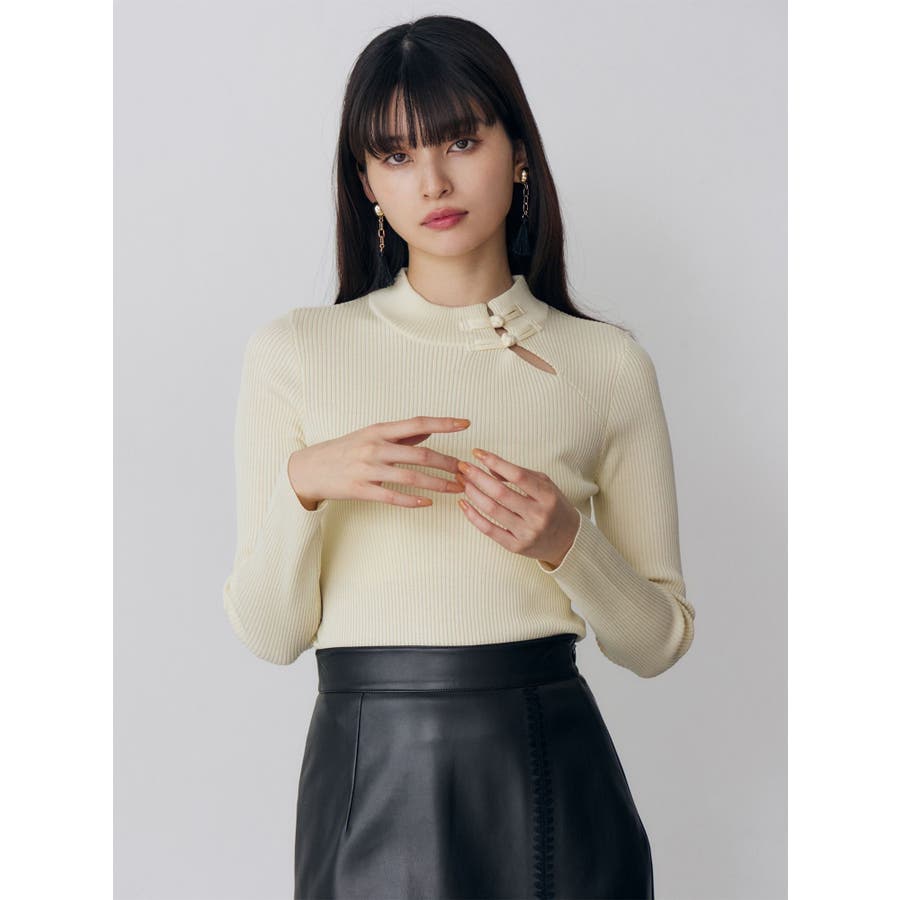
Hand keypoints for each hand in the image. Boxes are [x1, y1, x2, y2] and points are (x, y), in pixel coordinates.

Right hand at [287, 416, 469, 509]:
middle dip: (448, 463)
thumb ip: (400, 435)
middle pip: (420, 454)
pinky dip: (413, 500)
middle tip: (466, 470)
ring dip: (438, 484)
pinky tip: (429, 503)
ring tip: (456, 489)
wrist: (309, 468)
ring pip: (411, 477)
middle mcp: (375, 447)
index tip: (465, 424)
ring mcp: (368, 469)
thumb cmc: (344, 450)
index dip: (443, 423)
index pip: (418, 423)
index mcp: (380, 430)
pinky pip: (392, 496)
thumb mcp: (371, 435)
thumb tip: (428, 431)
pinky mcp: (361, 489)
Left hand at [454, 448, 580, 568]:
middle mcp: (538, 515)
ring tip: (462, 482)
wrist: (568, 541)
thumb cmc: (554, 507)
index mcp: (547, 496)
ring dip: (472, 493)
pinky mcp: (516, 546)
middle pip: (500, 492)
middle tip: (463, 467)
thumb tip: (489, 466)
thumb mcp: (545, 485)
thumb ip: (520, 474)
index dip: (495, 462)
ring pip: (492, 510)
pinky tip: (463, 504)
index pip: (517, 475)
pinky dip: (473, 516)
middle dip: (477, 477)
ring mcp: (527, 532)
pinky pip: (489, 530)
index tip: (477, 453)